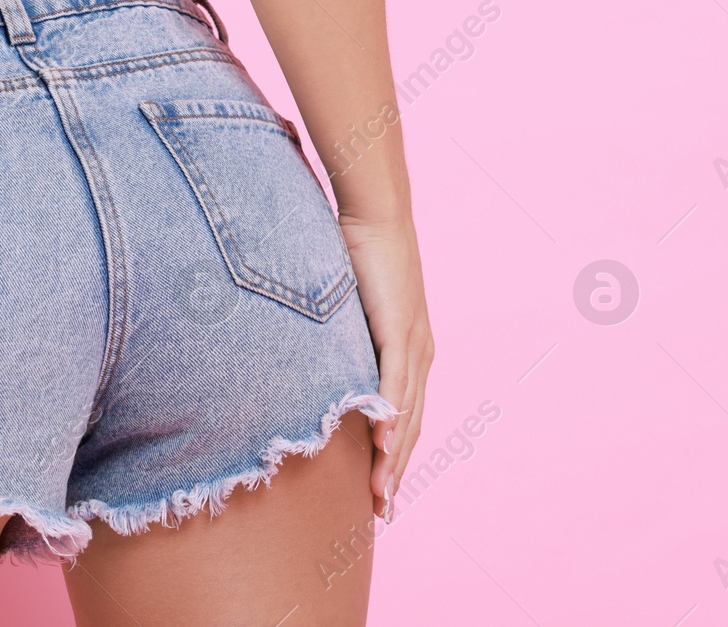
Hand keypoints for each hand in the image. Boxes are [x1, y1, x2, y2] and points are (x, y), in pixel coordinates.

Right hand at [339, 213, 432, 520]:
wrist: (374, 215)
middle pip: (409, 427)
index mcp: (408, 351)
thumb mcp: (345, 309)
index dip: (393, 456)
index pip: (403, 416)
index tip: (379, 492)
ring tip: (381, 495)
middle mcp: (418, 354)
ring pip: (405, 415)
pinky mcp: (402, 329)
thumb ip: (337, 338)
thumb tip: (308, 358)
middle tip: (382, 512)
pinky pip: (396, 383)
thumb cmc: (355, 253)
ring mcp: (414, 344)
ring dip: (393, 458)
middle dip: (395, 472)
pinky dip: (390, 416)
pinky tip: (382, 443)